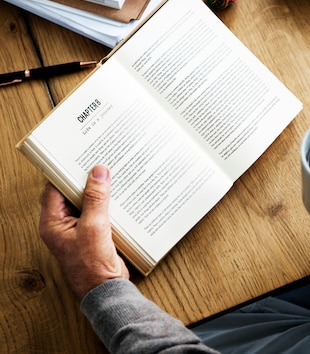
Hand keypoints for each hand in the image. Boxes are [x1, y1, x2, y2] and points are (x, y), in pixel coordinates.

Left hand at [39, 165, 128, 299]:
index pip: (54, 189)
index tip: (80, 159)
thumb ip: (96, 198)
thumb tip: (98, 173)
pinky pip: (98, 212)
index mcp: (52, 223)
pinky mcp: (92, 233)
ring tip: (110, 177)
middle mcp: (62, 225)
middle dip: (85, 180)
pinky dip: (107, 204)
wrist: (106, 289)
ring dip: (98, 192)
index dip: (66, 173)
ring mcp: (78, 229)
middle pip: (71, 193)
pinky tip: (118, 197)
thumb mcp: (94, 226)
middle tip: (98, 164)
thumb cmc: (91, 266)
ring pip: (86, 202)